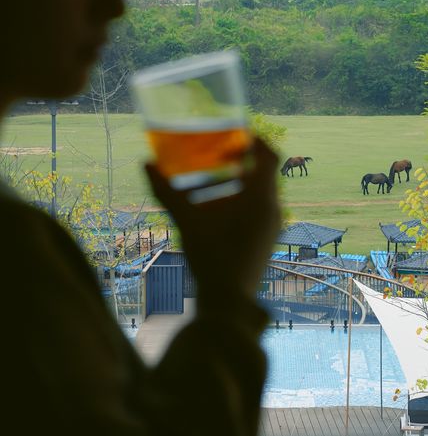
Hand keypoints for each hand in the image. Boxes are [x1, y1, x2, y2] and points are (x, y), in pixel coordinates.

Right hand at [145, 137, 281, 301]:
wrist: (229, 302)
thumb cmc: (211, 257)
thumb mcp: (187, 221)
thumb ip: (166, 191)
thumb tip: (145, 164)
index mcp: (260, 197)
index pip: (270, 156)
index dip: (256, 141)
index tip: (237, 134)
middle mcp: (273, 208)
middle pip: (264, 174)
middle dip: (242, 162)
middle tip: (217, 156)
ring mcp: (273, 226)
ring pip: (262, 193)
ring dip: (241, 183)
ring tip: (212, 184)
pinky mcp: (268, 239)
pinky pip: (261, 209)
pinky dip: (244, 201)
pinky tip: (218, 211)